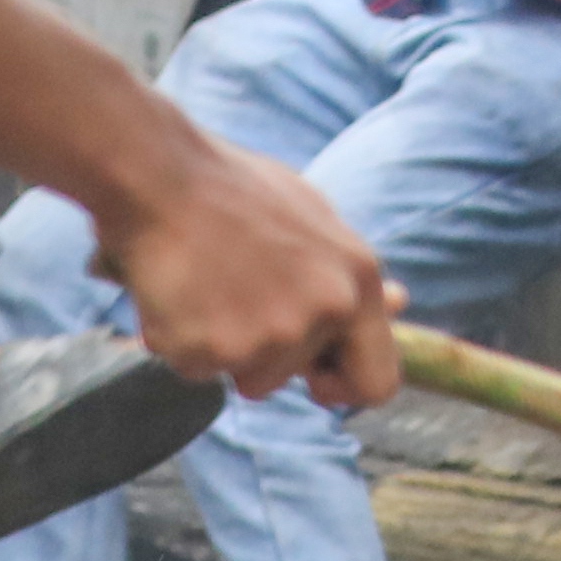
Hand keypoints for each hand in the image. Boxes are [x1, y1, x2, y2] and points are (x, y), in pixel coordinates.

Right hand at [90, 131, 406, 406]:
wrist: (160, 174)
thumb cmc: (235, 192)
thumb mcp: (314, 220)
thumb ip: (349, 274)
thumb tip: (400, 303)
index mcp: (356, 282)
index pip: (378, 383)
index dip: (343, 386)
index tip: (314, 375)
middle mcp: (323, 313)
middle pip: (290, 381)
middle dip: (263, 360)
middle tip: (234, 300)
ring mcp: (269, 335)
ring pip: (241, 375)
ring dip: (219, 345)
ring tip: (204, 282)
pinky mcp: (213, 350)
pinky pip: (194, 368)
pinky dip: (179, 339)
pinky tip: (175, 289)